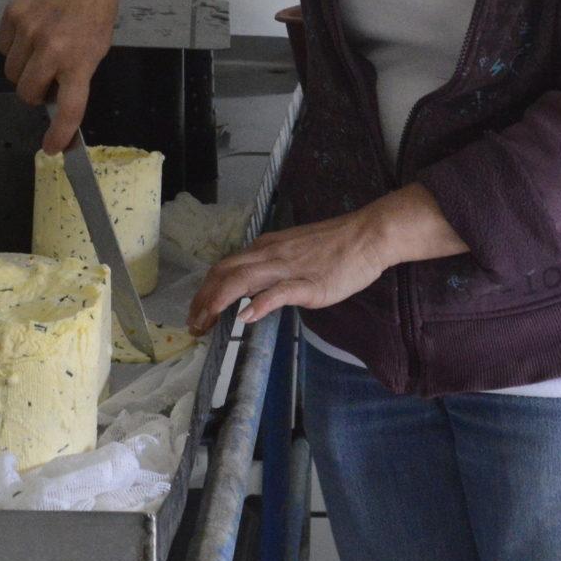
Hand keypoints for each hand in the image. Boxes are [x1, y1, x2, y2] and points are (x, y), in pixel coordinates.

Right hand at [0, 0, 121, 151]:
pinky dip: (14, 48)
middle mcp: (52, 46)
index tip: (53, 148)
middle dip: (34, 92)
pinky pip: (3, 49)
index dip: (60, 131)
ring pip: (11, 72)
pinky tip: (32, 33)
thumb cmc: (94, 14)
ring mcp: (29, 30)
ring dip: (24, 69)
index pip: (70, 106)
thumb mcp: (96, 49)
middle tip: (49, 78)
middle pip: (26, 92)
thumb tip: (56, 108)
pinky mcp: (12, 15)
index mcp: (80, 59)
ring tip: (42, 50)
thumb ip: (76, 77)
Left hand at [187, 184, 468, 334]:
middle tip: (193, 326)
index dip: (205, 291)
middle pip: (224, 275)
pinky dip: (259, 304)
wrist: (367, 235)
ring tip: (206, 323)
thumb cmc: (335, 246)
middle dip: (203, 301)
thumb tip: (252, 290)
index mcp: (265, 249)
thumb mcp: (294, 254)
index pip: (224, 268)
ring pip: (242, 281)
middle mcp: (269, 255)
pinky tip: (246, 317)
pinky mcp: (308, 283)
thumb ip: (272, 270)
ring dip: (218, 303)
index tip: (196, 312)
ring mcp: (287, 268)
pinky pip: (278, 292)